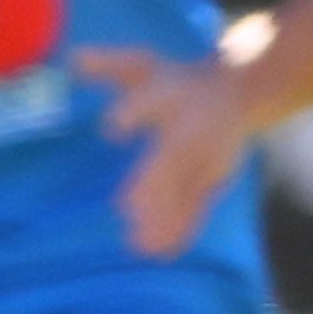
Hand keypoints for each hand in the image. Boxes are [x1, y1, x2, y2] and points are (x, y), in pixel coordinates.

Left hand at [84, 35, 267, 255]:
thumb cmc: (178, 83)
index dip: (131, 114)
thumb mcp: (143, 65)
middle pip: (170, 160)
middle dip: (151, 186)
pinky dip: (182, 230)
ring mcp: (207, 160)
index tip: (113, 129)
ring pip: (184, 191)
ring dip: (165, 218)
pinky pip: (198, 208)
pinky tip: (162, 253)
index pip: (149, 104)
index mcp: (171, 97)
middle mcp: (190, 132)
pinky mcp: (216, 181)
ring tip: (140, 246)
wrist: (241, 94)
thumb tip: (72, 60)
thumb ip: (108, 64)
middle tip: (127, 210)